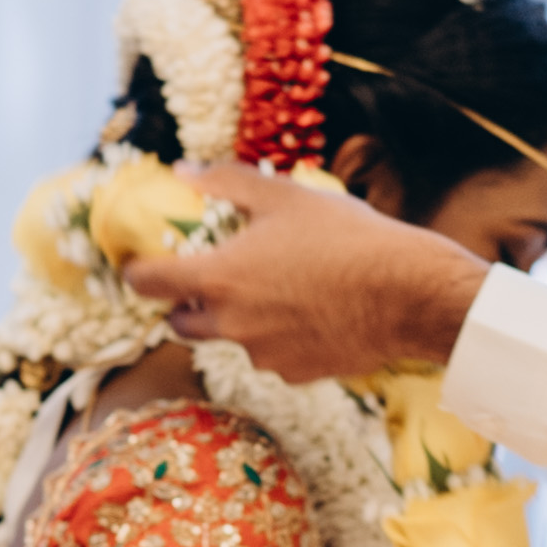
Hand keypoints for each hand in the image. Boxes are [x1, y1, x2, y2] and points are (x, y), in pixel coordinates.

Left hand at [122, 166, 492, 382]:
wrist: (408, 294)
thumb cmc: (346, 238)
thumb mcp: (284, 196)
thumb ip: (225, 183)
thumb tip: (183, 172)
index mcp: (218, 279)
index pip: (147, 283)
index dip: (138, 271)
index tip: (145, 264)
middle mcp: (231, 325)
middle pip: (180, 324)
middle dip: (185, 304)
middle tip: (209, 280)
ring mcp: (262, 355)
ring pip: (231, 340)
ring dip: (239, 320)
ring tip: (281, 289)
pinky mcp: (295, 374)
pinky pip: (272, 356)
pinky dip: (280, 338)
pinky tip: (313, 313)